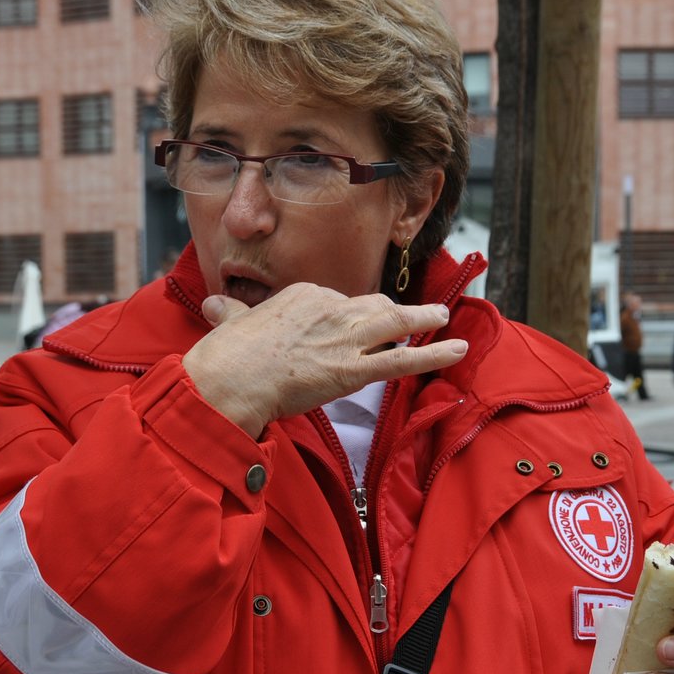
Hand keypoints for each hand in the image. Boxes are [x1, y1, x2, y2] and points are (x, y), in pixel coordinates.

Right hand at [182, 283, 467, 436]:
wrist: (230, 379)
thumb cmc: (225, 356)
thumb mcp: (228, 323)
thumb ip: (229, 313)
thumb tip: (214, 306)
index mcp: (304, 294)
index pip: (337, 302)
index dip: (343, 318)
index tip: (341, 329)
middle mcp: (330, 308)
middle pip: (372, 307)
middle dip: (391, 314)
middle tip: (411, 315)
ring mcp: (345, 338)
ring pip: (395, 323)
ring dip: (424, 318)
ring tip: (444, 315)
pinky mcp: (354, 370)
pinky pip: (404, 361)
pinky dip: (435, 354)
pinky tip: (458, 349)